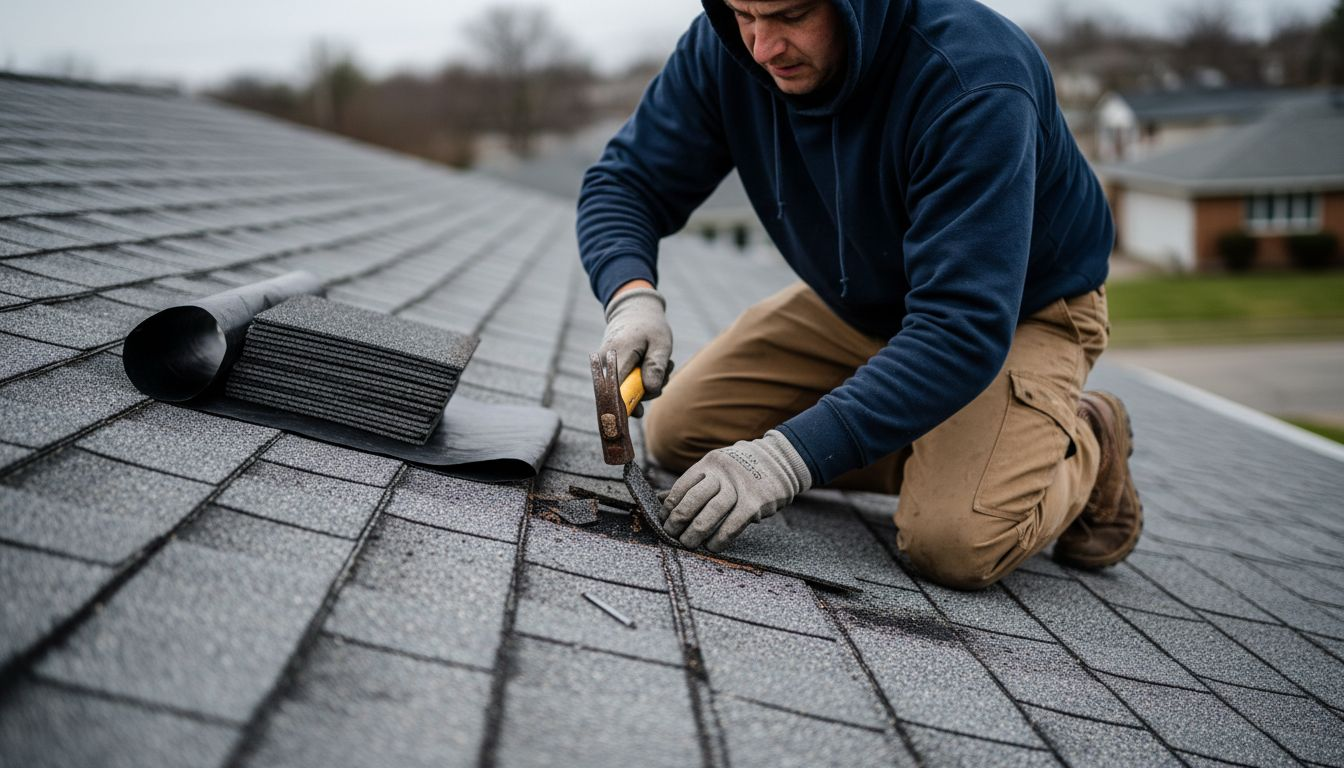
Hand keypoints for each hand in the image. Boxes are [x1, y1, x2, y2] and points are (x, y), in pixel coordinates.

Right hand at [599, 284, 672, 415]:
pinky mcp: (610, 369)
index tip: (638, 414)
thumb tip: (651, 390)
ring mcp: (605, 366)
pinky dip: (641, 379)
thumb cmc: (650, 325)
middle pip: (623, 392)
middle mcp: (605, 362)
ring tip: (663, 364)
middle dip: (647, 390)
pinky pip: (625, 382)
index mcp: (617, 354)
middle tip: (667, 373)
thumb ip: (656, 366)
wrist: (633, 310)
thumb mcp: (661, 343)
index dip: (624, 405)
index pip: (616, 388)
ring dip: (647, 384)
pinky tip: (652, 366)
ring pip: (626, 389)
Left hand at [660, 430, 811, 551]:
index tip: (665, 520)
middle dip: (679, 519)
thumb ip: (691, 485)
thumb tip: (660, 501)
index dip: (670, 505)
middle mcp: (723, 473)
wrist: (779, 462)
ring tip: (688, 544)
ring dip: (697, 532)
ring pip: (712, 512)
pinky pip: (734, 524)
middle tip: (672, 534)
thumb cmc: (740, 471)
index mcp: (709, 463)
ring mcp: (740, 486)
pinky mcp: (756, 501)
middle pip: (694, 498)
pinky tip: (712, 546)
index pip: (683, 485)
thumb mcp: (715, 470)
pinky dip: (720, 538)